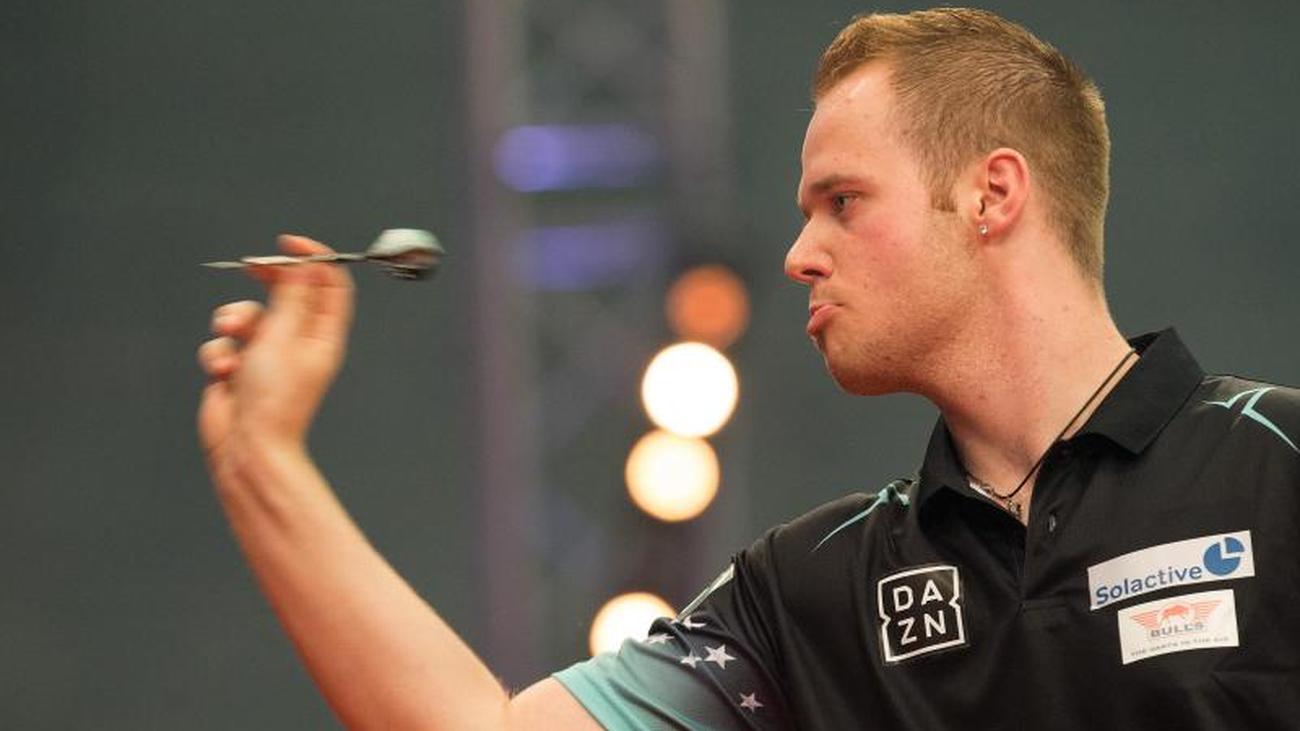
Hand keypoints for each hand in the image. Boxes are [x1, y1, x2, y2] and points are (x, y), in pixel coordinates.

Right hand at [197, 235, 354, 469]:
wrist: (246, 446)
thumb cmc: (273, 399)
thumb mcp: (283, 337)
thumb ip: (290, 296)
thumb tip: (303, 264)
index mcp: (323, 335)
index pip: (328, 285)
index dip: (312, 260)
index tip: (288, 245)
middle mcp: (298, 341)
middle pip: (287, 292)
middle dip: (265, 280)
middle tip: (250, 267)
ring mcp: (267, 354)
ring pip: (248, 314)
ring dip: (234, 318)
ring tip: (232, 336)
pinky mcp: (238, 367)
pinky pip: (224, 341)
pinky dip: (219, 351)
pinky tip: (222, 371)